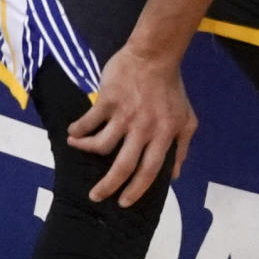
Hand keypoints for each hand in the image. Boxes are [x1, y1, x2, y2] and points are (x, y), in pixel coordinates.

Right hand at [66, 45, 197, 206]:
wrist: (154, 55)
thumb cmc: (171, 88)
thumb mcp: (186, 119)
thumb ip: (182, 147)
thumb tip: (174, 175)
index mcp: (164, 135)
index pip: (150, 170)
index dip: (136, 190)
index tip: (124, 202)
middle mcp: (144, 129)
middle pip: (123, 165)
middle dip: (108, 185)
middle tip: (96, 196)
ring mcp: (124, 115)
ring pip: (101, 145)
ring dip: (86, 150)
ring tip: (77, 148)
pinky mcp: (107, 101)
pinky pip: (88, 122)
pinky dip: (78, 131)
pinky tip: (73, 133)